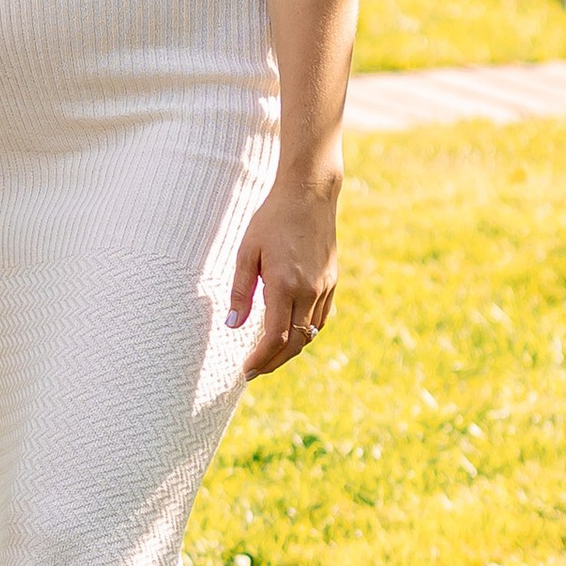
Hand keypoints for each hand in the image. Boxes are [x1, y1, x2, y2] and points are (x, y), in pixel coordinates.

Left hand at [228, 172, 339, 380]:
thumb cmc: (271, 220)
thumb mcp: (247, 252)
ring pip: (310, 333)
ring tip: (268, 354)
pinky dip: (305, 331)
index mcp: (285, 285)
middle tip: (254, 370)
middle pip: (295, 343)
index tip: (245, 370)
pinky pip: (319, 317)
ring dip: (290, 349)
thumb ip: (241, 291)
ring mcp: (324, 287)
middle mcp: (309, 291)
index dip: (260, 359)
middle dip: (274, 363)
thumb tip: (233, 326)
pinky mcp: (332, 281)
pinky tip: (289, 331)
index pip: (275, 338)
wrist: (309, 195)